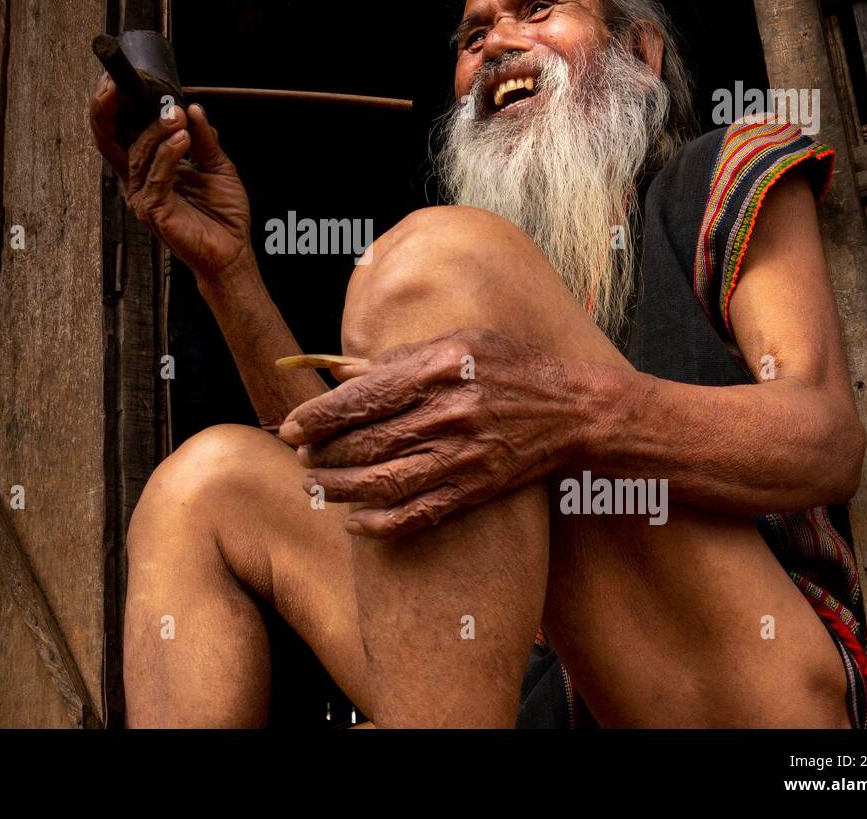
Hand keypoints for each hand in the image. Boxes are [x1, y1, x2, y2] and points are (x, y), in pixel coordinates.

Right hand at [89, 72, 251, 281]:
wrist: (233, 249)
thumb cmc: (222, 214)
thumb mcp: (218, 165)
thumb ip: (204, 138)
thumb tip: (194, 109)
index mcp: (149, 167)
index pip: (119, 133)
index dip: (109, 107)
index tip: (117, 82)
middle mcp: (140, 181)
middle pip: (110, 140)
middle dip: (109, 109)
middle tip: (125, 87)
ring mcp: (144, 196)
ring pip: (138, 154)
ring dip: (157, 129)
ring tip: (177, 116)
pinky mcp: (155, 211)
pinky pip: (156, 177)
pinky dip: (169, 154)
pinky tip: (183, 139)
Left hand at [278, 328, 593, 536]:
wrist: (575, 411)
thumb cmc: (512, 367)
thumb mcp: (460, 342)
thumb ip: (400, 357)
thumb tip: (344, 370)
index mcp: (440, 369)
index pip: (363, 396)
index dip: (320, 415)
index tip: (291, 425)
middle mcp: (448, 413)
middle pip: (367, 441)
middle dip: (322, 452)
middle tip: (298, 455)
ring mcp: (462, 455)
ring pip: (384, 481)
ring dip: (340, 489)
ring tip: (314, 486)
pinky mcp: (475, 489)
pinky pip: (419, 513)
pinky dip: (382, 524)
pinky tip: (354, 523)